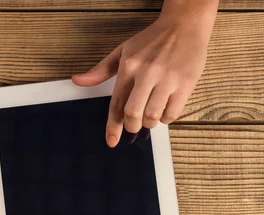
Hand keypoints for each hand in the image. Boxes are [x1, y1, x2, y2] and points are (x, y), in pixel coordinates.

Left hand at [72, 4, 215, 146]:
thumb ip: (101, 70)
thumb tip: (77, 80)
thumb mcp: (122, 51)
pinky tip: (164, 108)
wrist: (184, 24)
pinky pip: (172, 113)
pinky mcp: (186, 83)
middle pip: (133, 114)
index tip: (111, 141)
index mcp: (129, 66)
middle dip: (132, 126)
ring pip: (153, 116)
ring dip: (150, 122)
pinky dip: (166, 117)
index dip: (113, 126)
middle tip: (134, 125)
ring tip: (150, 114)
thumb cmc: (151, 40)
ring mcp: (167, 79)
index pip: (116, 103)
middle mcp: (147, 73)